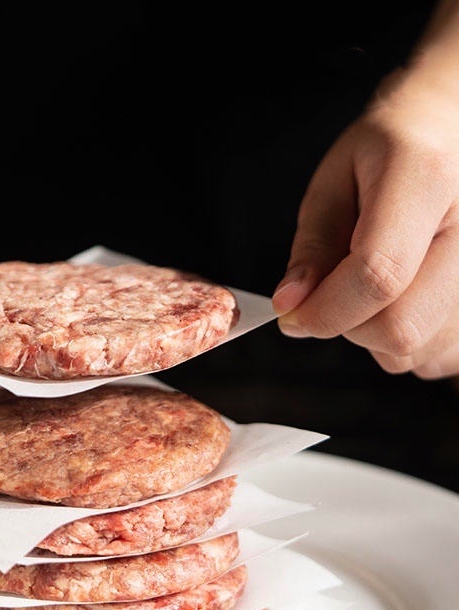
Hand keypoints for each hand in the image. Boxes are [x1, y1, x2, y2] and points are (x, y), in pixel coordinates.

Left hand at [272, 66, 458, 378]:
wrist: (452, 129)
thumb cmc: (388, 153)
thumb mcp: (335, 182)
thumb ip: (313, 246)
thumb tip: (290, 305)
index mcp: (427, 179)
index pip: (378, 275)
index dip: (324, 310)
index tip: (291, 317)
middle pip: (402, 326)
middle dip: (348, 326)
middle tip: (333, 296)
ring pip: (421, 350)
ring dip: (377, 339)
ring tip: (375, 289)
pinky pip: (442, 357)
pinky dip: (410, 345)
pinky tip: (405, 302)